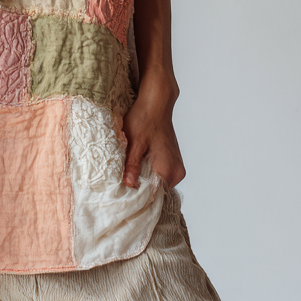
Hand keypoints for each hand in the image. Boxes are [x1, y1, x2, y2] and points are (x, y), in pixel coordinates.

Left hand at [121, 75, 185, 189]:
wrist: (156, 103)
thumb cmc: (145, 119)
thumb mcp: (134, 143)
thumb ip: (132, 166)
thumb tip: (129, 185)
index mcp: (168, 171)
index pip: (154, 197)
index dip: (137, 197)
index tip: (123, 196)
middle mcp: (176, 172)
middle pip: (156, 191)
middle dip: (140, 187)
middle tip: (123, 181)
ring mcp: (176, 167)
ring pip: (157, 182)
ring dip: (144, 178)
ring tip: (131, 169)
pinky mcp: (173, 161)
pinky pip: (160, 174)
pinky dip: (148, 171)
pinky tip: (139, 162)